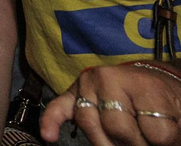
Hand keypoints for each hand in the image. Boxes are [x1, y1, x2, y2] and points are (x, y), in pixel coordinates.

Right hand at [42, 62, 180, 144]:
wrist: (153, 82)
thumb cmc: (166, 102)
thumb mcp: (178, 114)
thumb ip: (169, 131)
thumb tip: (149, 144)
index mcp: (144, 84)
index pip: (156, 130)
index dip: (165, 143)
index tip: (168, 137)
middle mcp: (110, 78)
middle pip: (118, 127)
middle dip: (133, 144)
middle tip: (142, 141)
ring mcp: (87, 85)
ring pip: (90, 124)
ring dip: (105, 143)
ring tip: (118, 145)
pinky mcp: (73, 93)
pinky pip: (58, 108)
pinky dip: (51, 122)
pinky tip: (49, 136)